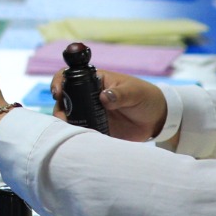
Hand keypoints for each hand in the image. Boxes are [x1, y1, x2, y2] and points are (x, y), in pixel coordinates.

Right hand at [48, 68, 167, 140]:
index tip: (58, 92)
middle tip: (63, 118)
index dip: (59, 82)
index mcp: (95, 81)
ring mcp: (90, 113)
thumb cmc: (146, 97)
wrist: (157, 119)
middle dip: (60, 108)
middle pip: (65, 100)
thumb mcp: (134, 92)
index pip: (70, 76)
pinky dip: (77, 135)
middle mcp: (88, 97)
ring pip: (70, 117)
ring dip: (66, 123)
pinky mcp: (96, 128)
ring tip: (70, 130)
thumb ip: (120, 94)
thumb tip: (104, 97)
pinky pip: (81, 131)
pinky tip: (79, 139)